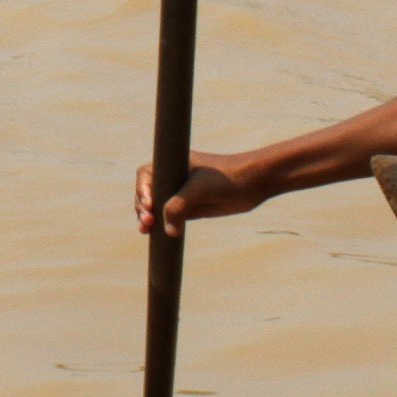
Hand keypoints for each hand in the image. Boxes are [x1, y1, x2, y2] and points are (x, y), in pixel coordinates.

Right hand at [136, 154, 262, 238]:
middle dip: (142, 207)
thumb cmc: (226, 178)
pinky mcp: (191, 208)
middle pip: (147, 193)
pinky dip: (161, 225)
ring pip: (156, 207)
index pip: (145, 175)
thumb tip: (167, 231)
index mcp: (173, 163)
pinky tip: (154, 234)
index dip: (142, 190)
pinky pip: (170, 217)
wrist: (254, 183)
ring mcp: (182, 193)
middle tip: (147, 221)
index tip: (149, 204)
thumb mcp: (198, 189)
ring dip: (148, 218)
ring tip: (146, 230)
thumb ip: (178, 206)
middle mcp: (174, 177)